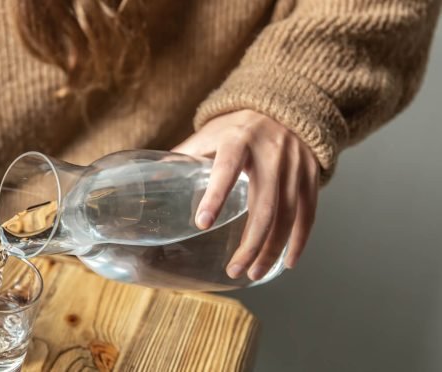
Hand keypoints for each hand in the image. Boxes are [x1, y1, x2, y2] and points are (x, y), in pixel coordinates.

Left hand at [173, 110, 319, 279]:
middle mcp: (270, 154)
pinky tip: (286, 263)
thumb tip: (150, 176)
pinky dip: (299, 241)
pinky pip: (308, 215)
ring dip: (271, 250)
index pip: (227, 170)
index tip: (202, 224)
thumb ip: (185, 155)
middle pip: (264, 206)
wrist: (286, 107)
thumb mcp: (210, 133)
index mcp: (238, 140)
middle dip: (250, 244)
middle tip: (233, 270)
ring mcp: (294, 167)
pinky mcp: (311, 177)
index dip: (215, 196)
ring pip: (287, 216)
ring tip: (254, 273)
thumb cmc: (238, 126)